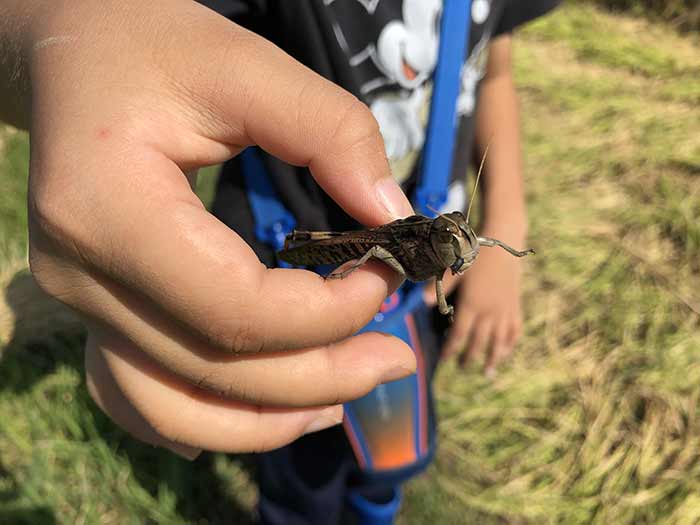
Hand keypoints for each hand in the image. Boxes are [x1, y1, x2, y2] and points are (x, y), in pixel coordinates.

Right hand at [21, 0, 415, 458]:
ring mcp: (81, 305)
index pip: (234, 308)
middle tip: (396, 359)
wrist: (69, 55)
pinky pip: (148, 401)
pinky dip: (214, 419)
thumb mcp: (244, 64)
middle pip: (216, 369)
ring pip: (175, 411)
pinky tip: (269, 410)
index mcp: (108, 210)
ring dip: (269, 419)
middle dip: (321, 375)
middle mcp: (82, 275)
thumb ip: (332, 132)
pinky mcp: (97, 314)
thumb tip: (393, 214)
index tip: (383, 275)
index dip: (325, 313)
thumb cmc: (148, 46)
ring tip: (343, 401)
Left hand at [443, 237, 523, 376]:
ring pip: (499, 341)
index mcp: (471, 304)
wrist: (504, 240)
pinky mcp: (515, 304)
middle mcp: (489, 311)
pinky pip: (515, 329)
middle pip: (479, 342)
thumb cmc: (474, 252)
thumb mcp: (454, 268)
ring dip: (493, 358)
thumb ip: (439, 288)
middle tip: (462, 369)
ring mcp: (505, 309)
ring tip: (487, 373)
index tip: (444, 361)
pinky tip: (505, 352)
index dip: (451, 349)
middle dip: (470, 357)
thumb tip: (422, 303)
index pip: (459, 335)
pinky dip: (510, 343)